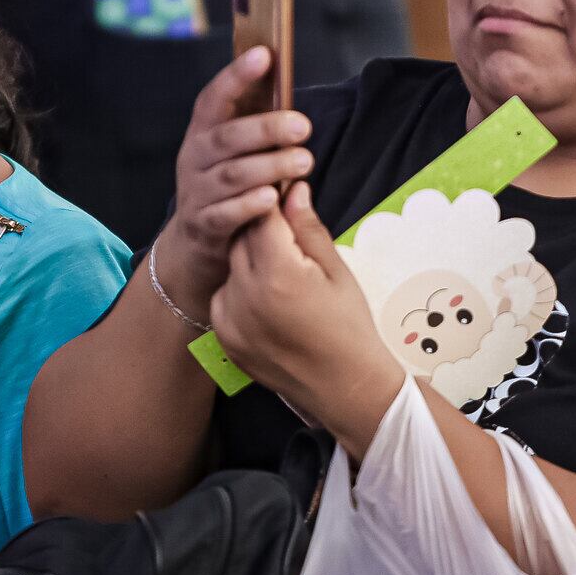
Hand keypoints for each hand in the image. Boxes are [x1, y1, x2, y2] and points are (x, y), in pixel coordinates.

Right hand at [156, 47, 315, 321]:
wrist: (195, 243)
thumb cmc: (229, 186)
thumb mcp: (234, 153)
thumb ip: (253, 125)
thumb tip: (285, 83)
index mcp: (202, 133)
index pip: (214, 98)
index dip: (236, 75)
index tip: (264, 54)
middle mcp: (193, 159)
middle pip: (227, 138)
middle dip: (265, 128)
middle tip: (304, 126)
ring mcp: (196, 193)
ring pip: (231, 175)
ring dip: (269, 166)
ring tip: (304, 160)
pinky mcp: (204, 225)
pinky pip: (226, 214)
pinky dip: (249, 205)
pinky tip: (273, 197)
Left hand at [211, 184, 402, 441]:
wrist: (345, 388)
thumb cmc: (350, 326)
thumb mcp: (337, 271)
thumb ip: (307, 229)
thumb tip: (292, 189)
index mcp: (278, 274)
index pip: (263, 215)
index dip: (274, 196)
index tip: (282, 186)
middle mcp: (246, 295)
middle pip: (242, 237)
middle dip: (262, 226)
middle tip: (286, 226)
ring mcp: (230, 319)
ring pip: (232, 265)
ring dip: (251, 257)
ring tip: (282, 267)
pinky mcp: (224, 337)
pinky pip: (225, 295)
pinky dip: (242, 287)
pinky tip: (270, 296)